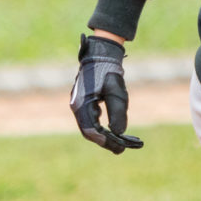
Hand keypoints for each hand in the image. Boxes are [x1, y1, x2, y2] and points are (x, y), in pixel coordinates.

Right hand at [69, 34, 143, 153]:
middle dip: (106, 141)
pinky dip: (102, 126)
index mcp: (82, 104)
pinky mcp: (85, 101)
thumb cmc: (108, 69)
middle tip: (122, 148)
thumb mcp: (116, 90)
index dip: (106, 141)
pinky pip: (92, 118)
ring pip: (91, 126)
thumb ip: (117, 111)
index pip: (91, 131)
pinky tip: (114, 130)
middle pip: (90, 131)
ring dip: (105, 135)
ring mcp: (80, 104)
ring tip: (121, 142)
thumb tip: (119, 133)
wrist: (101, 53)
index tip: (120, 148)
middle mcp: (77, 106)